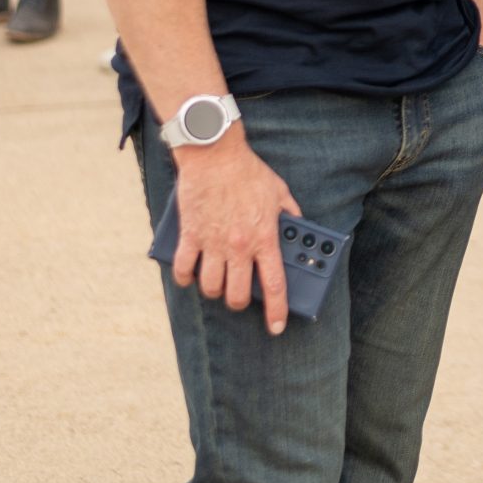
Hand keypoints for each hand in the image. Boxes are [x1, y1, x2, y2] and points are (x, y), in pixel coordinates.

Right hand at [169, 131, 303, 335]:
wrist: (214, 155)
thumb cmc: (248, 172)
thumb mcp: (279, 192)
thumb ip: (290, 214)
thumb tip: (298, 229)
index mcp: (264, 238)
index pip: (273, 285)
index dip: (276, 311)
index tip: (277, 326)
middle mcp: (238, 246)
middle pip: (236, 295)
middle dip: (239, 302)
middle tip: (240, 296)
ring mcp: (212, 243)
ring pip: (210, 287)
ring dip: (214, 290)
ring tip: (218, 281)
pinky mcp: (190, 235)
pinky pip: (184, 269)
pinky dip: (186, 278)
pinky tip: (191, 275)